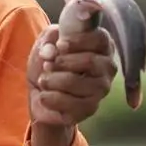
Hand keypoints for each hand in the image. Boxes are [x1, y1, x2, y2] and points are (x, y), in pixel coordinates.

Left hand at [26, 23, 116, 145]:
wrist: (39, 89)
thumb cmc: (49, 59)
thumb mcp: (47, 41)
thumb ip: (52, 37)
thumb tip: (53, 46)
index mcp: (101, 45)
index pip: (99, 39)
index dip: (77, 41)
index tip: (59, 45)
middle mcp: (107, 67)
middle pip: (90, 61)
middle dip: (61, 62)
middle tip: (47, 65)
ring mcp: (101, 89)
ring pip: (75, 82)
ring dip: (52, 80)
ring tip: (43, 80)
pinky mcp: (90, 108)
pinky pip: (70, 104)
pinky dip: (50, 98)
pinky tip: (44, 95)